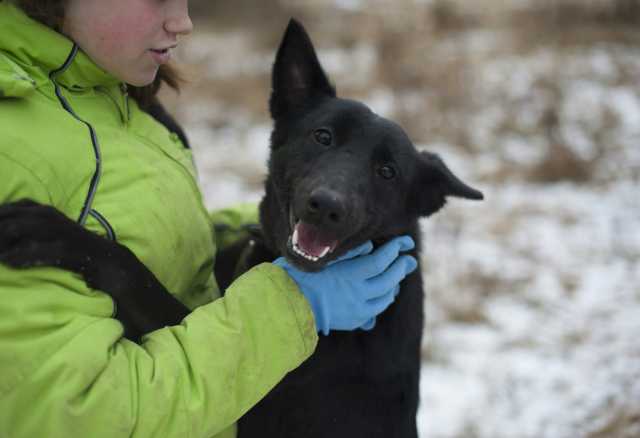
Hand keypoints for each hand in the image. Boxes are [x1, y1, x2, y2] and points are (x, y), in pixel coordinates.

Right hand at [274, 236, 417, 334]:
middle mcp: (360, 293)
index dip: (396, 249)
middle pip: (389, 278)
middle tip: (409, 258)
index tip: (405, 241)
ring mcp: (358, 309)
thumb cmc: (298, 277)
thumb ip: (348, 253)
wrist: (285, 308)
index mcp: (352, 275)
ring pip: (385, 296)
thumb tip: (369, 247)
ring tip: (398, 275)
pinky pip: (375, 310)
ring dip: (394, 284)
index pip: (382, 260)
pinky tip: (384, 295)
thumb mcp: (322, 258)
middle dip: (401, 266)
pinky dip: (383, 300)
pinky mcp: (352, 320)